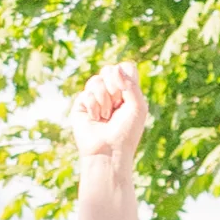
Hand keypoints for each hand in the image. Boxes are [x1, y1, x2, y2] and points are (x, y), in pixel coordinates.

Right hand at [72, 59, 148, 197]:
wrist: (109, 151)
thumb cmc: (127, 132)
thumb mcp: (138, 107)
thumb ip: (131, 84)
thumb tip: (114, 69)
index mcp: (127, 90)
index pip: (124, 68)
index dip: (124, 75)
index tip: (126, 91)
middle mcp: (110, 91)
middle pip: (110, 70)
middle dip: (114, 88)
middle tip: (116, 106)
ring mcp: (95, 96)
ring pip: (96, 81)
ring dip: (104, 100)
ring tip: (106, 116)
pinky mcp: (81, 104)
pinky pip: (86, 94)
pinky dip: (94, 107)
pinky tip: (96, 119)